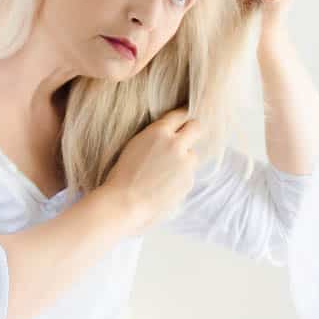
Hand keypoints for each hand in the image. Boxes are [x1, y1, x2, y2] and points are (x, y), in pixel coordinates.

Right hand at [101, 108, 201, 233]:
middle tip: (186, 138)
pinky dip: (181, 179)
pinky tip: (164, 186)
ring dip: (185, 160)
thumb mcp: (135, 145)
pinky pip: (189, 175)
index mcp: (158, 132)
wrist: (124, 203)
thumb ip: (155, 137)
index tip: (183, 118)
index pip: (179, 114)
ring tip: (165, 173)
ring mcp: (185, 163)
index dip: (182, 116)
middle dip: (192, 131)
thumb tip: (170, 133)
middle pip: (196, 127)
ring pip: (193, 155)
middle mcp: (175, 144)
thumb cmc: (122, 176)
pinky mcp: (189, 181)